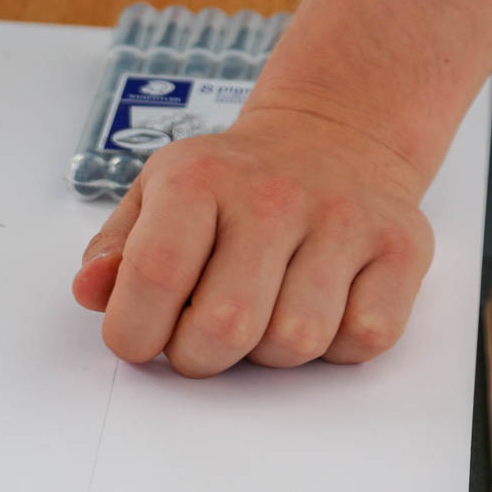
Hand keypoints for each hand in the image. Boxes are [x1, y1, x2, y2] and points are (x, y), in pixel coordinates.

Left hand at [70, 107, 435, 376]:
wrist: (333, 135)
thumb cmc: (230, 183)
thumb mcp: (156, 195)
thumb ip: (115, 252)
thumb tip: (90, 293)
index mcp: (198, 180)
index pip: (155, 275)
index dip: (134, 331)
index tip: (137, 339)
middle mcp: (273, 195)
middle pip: (226, 328)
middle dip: (198, 356)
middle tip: (198, 336)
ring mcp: (344, 220)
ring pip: (294, 343)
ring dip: (267, 353)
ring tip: (261, 310)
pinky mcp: (402, 247)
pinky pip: (363, 339)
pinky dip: (334, 346)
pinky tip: (317, 306)